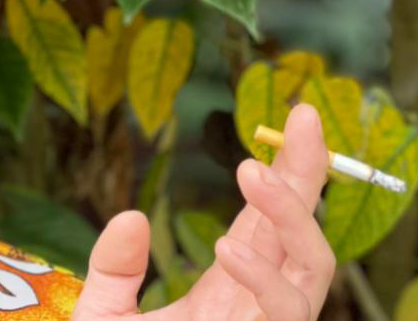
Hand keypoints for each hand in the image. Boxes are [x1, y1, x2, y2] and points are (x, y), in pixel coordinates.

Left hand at [71, 103, 336, 320]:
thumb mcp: (104, 315)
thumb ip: (113, 270)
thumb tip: (132, 215)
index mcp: (230, 287)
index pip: (269, 220)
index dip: (288, 172)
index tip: (294, 118)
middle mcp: (258, 305)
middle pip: (302, 231)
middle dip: (309, 174)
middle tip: (303, 117)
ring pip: (313, 270)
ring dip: (292, 216)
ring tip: (250, 171)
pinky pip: (287, 316)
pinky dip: (266, 279)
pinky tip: (229, 245)